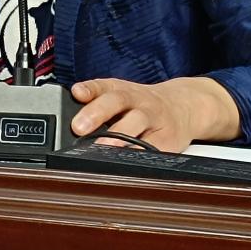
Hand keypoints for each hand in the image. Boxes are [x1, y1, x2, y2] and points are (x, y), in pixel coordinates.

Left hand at [69, 76, 241, 152]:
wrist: (182, 107)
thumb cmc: (142, 104)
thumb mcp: (120, 96)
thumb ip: (94, 102)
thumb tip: (67, 115)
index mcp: (121, 90)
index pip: (102, 85)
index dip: (88, 89)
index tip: (76, 93)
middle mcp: (137, 100)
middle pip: (117, 100)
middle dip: (97, 112)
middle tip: (79, 127)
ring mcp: (154, 118)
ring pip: (136, 122)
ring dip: (118, 135)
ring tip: (102, 147)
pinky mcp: (168, 140)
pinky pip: (153, 149)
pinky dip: (140, 156)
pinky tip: (127, 164)